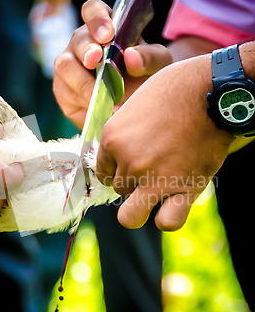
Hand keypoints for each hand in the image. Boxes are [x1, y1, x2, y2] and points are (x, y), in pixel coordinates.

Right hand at [53, 0, 171, 127]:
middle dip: (87, 51)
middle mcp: (82, 43)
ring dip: (83, 82)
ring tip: (103, 97)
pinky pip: (65, 93)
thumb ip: (149, 57)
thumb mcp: (157, 63)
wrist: (138, 104)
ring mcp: (69, 66)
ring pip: (64, 67)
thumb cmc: (146, 75)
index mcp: (104, 26)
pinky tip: (99, 109)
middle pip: (77, 41)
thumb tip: (131, 56)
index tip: (107, 35)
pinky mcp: (64, 91)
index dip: (96, 19)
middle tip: (97, 61)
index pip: (92, 10)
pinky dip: (82, 103)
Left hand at [96, 54, 233, 230]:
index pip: (101, 170)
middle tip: (149, 168)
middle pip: (118, 188)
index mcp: (112, 138)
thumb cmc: (174, 90)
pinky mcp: (183, 188)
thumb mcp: (134, 105)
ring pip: (130, 216)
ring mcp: (154, 179)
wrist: (211, 90)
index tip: (131, 159)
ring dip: (140, 207)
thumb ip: (122, 134)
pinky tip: (173, 203)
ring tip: (154, 193)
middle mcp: (129, 162)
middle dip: (131, 181)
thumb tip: (118, 154)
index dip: (116, 166)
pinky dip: (168, 217)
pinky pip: (167, 221)